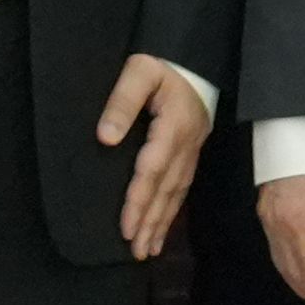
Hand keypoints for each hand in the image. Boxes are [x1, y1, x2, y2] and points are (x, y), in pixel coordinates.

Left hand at [100, 56, 215, 259]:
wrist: (197, 54)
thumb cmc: (164, 60)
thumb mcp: (140, 70)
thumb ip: (122, 102)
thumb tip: (106, 138)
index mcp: (173, 125)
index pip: (152, 170)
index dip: (139, 200)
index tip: (126, 227)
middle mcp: (185, 143)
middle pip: (167, 189)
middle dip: (151, 222)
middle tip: (137, 251)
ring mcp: (192, 148)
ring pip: (177, 191)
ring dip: (163, 222)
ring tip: (148, 248)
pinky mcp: (193, 149)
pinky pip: (183, 184)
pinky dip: (173, 208)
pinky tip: (164, 223)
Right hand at [260, 170, 304, 304]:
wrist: (293, 125)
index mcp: (297, 221)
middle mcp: (276, 226)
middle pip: (294, 273)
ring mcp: (267, 221)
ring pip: (281, 266)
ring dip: (301, 286)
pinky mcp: (265, 215)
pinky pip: (276, 253)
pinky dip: (290, 271)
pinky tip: (303, 276)